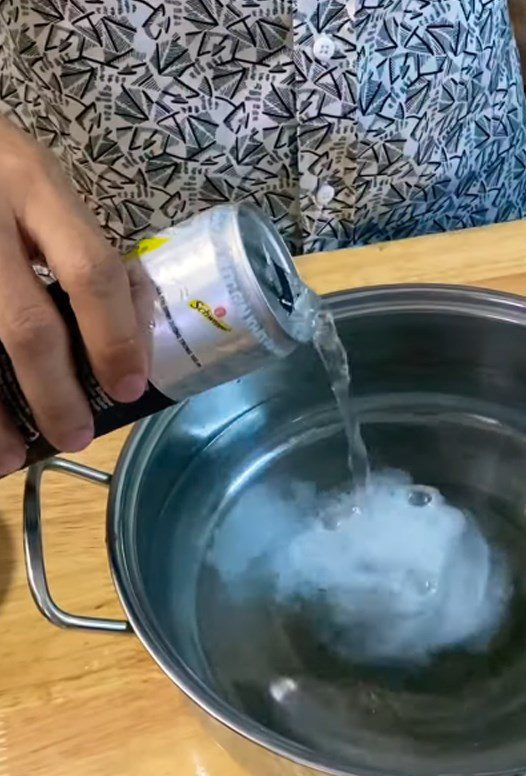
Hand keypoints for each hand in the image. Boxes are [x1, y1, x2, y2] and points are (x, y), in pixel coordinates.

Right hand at [0, 119, 150, 472]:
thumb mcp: (41, 184)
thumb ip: (79, 248)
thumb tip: (128, 339)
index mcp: (33, 186)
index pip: (90, 272)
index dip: (115, 338)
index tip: (130, 389)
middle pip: (25, 326)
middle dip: (54, 393)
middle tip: (76, 437)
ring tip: (8, 458)